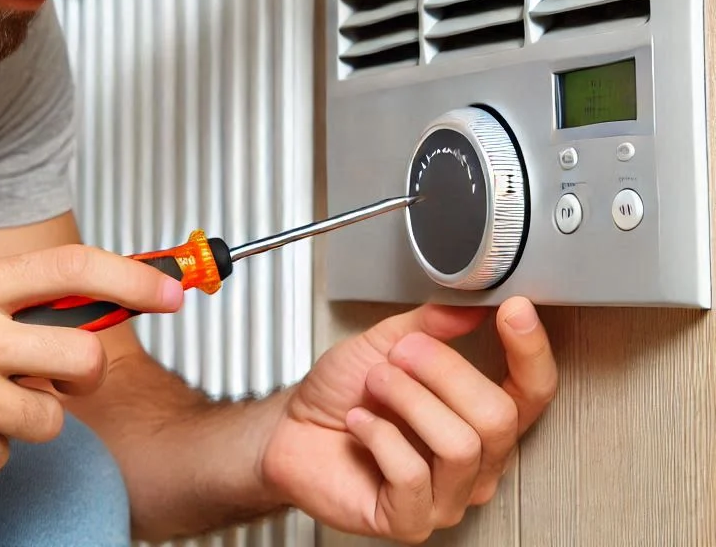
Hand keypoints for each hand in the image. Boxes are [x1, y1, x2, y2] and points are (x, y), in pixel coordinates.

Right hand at [0, 245, 182, 501]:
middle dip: (81, 372)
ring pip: (50, 415)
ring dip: (23, 416)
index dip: (133, 278)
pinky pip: (7, 453)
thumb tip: (73, 302)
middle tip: (50, 374)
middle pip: (82, 356)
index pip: (72, 269)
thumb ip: (2, 295)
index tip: (172, 289)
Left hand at [260, 297, 555, 542]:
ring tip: (376, 385)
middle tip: (400, 353)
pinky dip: (377, 434)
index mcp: (480, 416)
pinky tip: (361, 422)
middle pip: (498, 417)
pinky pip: (411, 473)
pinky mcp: (410, 520)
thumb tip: (470, 305)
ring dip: (407, 399)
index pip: (533, 391)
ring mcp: (447, 496)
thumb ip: (430, 324)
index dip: (531, 350)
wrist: (293, 427)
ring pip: (459, 444)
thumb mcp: (386, 342)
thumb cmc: (343, 391)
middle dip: (442, 371)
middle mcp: (476, 461)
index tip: (513, 309)